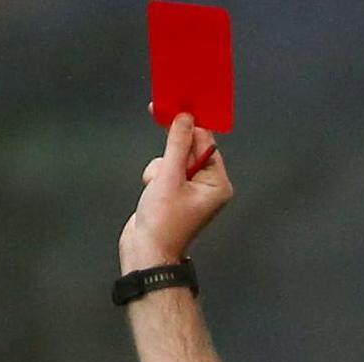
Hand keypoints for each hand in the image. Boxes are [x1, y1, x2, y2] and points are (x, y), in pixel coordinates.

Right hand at [119, 113, 231, 272]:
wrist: (146, 253)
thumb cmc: (163, 223)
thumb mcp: (170, 177)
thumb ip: (177, 144)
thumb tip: (184, 118)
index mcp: (217, 183)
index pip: (206, 143)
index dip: (190, 125)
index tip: (176, 106)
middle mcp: (208, 186)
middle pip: (189, 149)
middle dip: (171, 151)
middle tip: (157, 116)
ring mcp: (190, 190)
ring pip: (173, 158)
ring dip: (161, 167)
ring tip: (156, 186)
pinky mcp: (174, 193)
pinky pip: (165, 170)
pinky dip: (155, 176)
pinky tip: (151, 190)